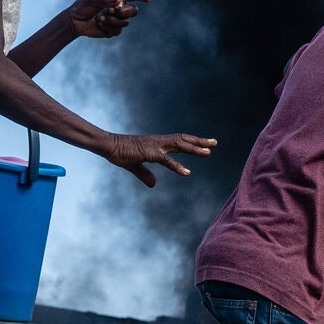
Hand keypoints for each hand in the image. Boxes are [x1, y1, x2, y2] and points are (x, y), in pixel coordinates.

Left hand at [67, 0, 150, 39]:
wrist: (74, 22)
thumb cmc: (81, 7)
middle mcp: (118, 8)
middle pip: (133, 11)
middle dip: (123, 12)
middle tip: (110, 11)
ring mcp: (116, 20)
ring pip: (126, 22)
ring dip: (113, 21)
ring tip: (100, 19)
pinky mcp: (112, 30)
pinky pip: (118, 31)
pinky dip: (108, 28)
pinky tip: (100, 24)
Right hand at [102, 131, 216, 186]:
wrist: (108, 145)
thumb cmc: (119, 153)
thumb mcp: (134, 166)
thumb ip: (145, 174)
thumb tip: (153, 184)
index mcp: (157, 143)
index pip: (179, 140)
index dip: (192, 141)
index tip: (205, 144)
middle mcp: (159, 142)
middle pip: (183, 139)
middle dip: (199, 141)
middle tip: (215, 143)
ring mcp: (155, 146)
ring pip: (179, 145)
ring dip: (194, 148)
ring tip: (208, 152)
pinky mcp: (149, 153)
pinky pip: (166, 160)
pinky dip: (177, 166)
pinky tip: (187, 172)